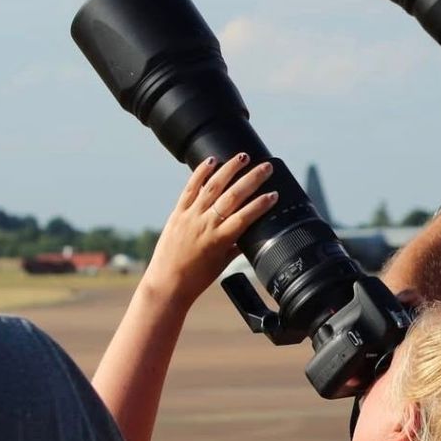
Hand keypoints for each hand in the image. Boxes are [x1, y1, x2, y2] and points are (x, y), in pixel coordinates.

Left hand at [141, 154, 276, 307]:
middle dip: (251, 179)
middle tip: (266, 167)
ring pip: (212, 187)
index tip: (274, 194)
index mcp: (220, 240)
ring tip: (243, 157)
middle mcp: (205, 225)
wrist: (167, 284)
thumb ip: (237, 244)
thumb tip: (252, 231)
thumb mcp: (223, 263)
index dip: (261, 204)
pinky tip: (211, 161)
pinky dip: (200, 173)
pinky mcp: (177, 213)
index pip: (245, 216)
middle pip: (232, 196)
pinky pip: (190, 188)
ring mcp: (190, 217)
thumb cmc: (197, 278)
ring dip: (229, 169)